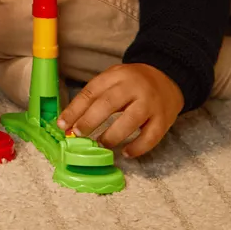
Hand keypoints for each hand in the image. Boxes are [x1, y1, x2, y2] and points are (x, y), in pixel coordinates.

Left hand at [58, 62, 184, 157]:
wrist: (168, 77)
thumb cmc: (132, 82)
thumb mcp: (113, 79)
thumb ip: (95, 97)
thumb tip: (71, 121)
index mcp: (116, 76)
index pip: (91, 92)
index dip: (74, 109)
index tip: (62, 124)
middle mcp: (133, 87)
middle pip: (108, 104)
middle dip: (90, 121)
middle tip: (78, 134)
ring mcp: (150, 103)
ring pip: (130, 121)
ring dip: (112, 135)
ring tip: (100, 144)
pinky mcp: (164, 119)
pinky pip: (151, 136)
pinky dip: (137, 147)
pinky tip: (126, 153)